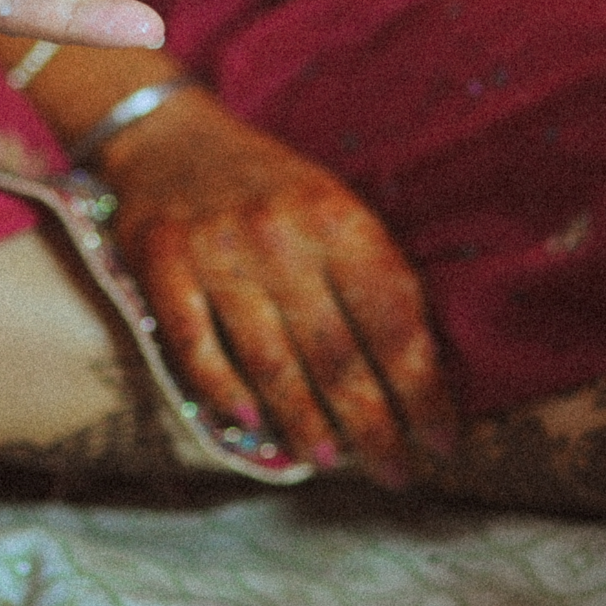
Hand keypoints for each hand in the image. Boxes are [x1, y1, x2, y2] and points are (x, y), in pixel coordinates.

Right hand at [101, 89, 454, 483]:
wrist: (169, 133)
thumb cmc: (269, 184)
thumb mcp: (333, 206)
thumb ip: (372, 274)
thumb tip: (422, 369)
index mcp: (337, 216)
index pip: (394, 321)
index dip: (423, 390)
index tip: (443, 441)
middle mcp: (279, 232)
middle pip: (336, 352)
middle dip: (373, 424)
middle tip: (394, 472)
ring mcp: (217, 248)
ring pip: (270, 358)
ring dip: (304, 420)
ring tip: (329, 459)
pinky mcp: (162, 262)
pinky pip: (196, 344)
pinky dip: (223, 389)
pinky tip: (250, 421)